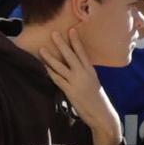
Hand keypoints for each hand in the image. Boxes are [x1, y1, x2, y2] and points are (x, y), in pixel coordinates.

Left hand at [37, 28, 122, 144]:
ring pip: (60, 67)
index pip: (82, 52)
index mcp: (90, 71)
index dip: (76, 41)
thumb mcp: (93, 82)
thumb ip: (84, 73)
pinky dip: (50, 72)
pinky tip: (43, 67)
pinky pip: (57, 80)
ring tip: (41, 49)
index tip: (71, 30)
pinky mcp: (70, 91)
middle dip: (61, 44)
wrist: (102, 114)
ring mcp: (76, 82)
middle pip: (70, 56)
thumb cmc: (97, 99)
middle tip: (53, 33)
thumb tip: (75, 66)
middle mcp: (84, 74)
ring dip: (50, 58)